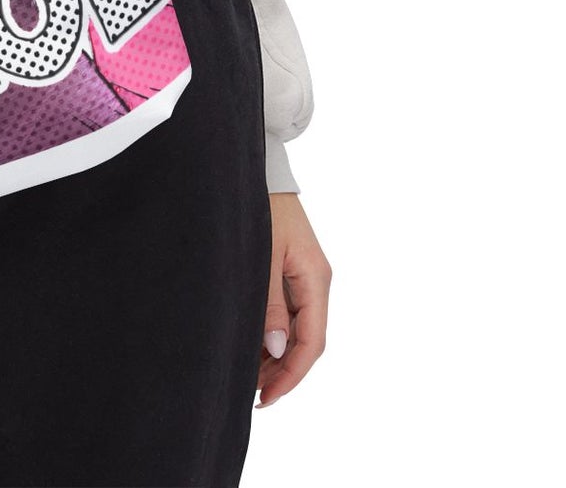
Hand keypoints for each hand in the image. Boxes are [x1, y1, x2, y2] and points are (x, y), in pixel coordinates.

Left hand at [257, 193, 329, 406]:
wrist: (259, 168)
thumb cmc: (260, 206)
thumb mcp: (262, 256)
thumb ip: (269, 303)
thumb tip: (276, 348)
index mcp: (316, 279)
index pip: (312, 342)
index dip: (291, 374)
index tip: (267, 398)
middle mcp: (316, 281)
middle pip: (306, 340)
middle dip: (282, 370)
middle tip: (252, 393)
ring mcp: (305, 275)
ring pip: (297, 328)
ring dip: (276, 354)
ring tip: (248, 375)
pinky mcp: (291, 268)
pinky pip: (288, 311)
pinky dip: (272, 332)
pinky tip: (252, 344)